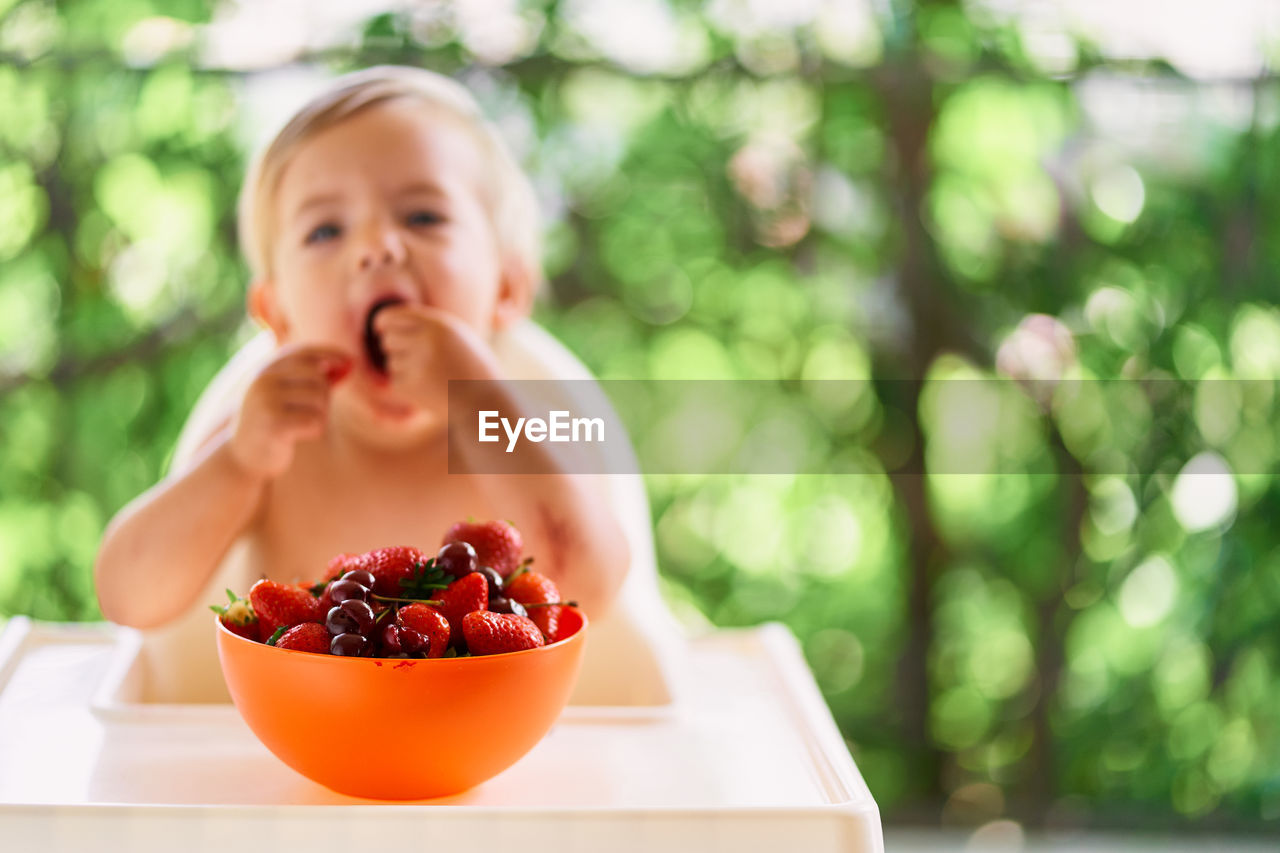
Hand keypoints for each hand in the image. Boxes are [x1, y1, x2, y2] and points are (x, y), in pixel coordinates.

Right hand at [229, 344, 351, 477]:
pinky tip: (297, 436)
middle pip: (317, 377)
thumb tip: (348, 363)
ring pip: (320, 400)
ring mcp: (266, 401)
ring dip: (320, 416)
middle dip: (325, 396)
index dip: (329, 354)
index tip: (351, 362)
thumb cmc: (273, 423)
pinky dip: (315, 430)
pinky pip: (315, 421)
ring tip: (301, 425)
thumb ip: (313, 379)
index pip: (303, 352)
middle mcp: (263, 381)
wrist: (243, 457)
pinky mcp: (273, 424)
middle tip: (313, 412)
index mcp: (266, 370)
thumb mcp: (288, 395)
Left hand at [372, 305, 500, 409]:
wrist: (487, 403)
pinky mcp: (411, 388)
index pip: (393, 316)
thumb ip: (429, 326)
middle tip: (418, 359)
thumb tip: (391, 321)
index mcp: (439, 324)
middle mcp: (426, 341)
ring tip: (433, 377)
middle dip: (396, 348)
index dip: (383, 322)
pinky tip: (430, 390)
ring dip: (405, 369)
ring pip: (391, 363)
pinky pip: (395, 382)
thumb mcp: (459, 337)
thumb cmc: (475, 369)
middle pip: (388, 339)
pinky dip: (408, 387)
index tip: (380, 328)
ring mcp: (417, 365)